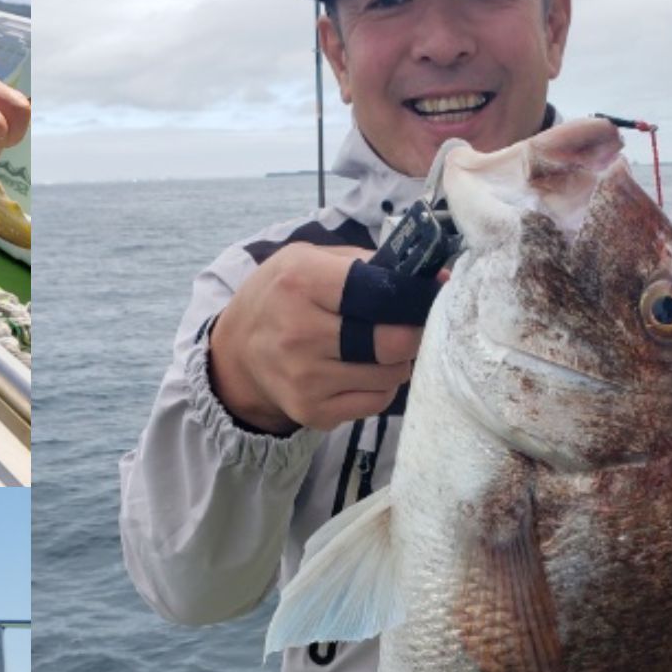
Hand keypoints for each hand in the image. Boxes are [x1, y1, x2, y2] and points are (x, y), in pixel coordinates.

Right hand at [209, 244, 424, 433]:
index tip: (422, 296)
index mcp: (300, 282)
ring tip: (376, 348)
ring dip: (396, 361)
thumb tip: (436, 278)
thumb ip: (366, 262)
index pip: (382, 293)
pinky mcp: (312, 411)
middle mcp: (299, 333)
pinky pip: (377, 401)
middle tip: (406, 325)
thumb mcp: (308, 260)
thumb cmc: (281, 297)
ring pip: (392, 374)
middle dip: (411, 332)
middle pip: (393, 341)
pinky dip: (380, 386)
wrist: (236, 353)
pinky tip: (361, 371)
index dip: (412, 296)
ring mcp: (305, 378)